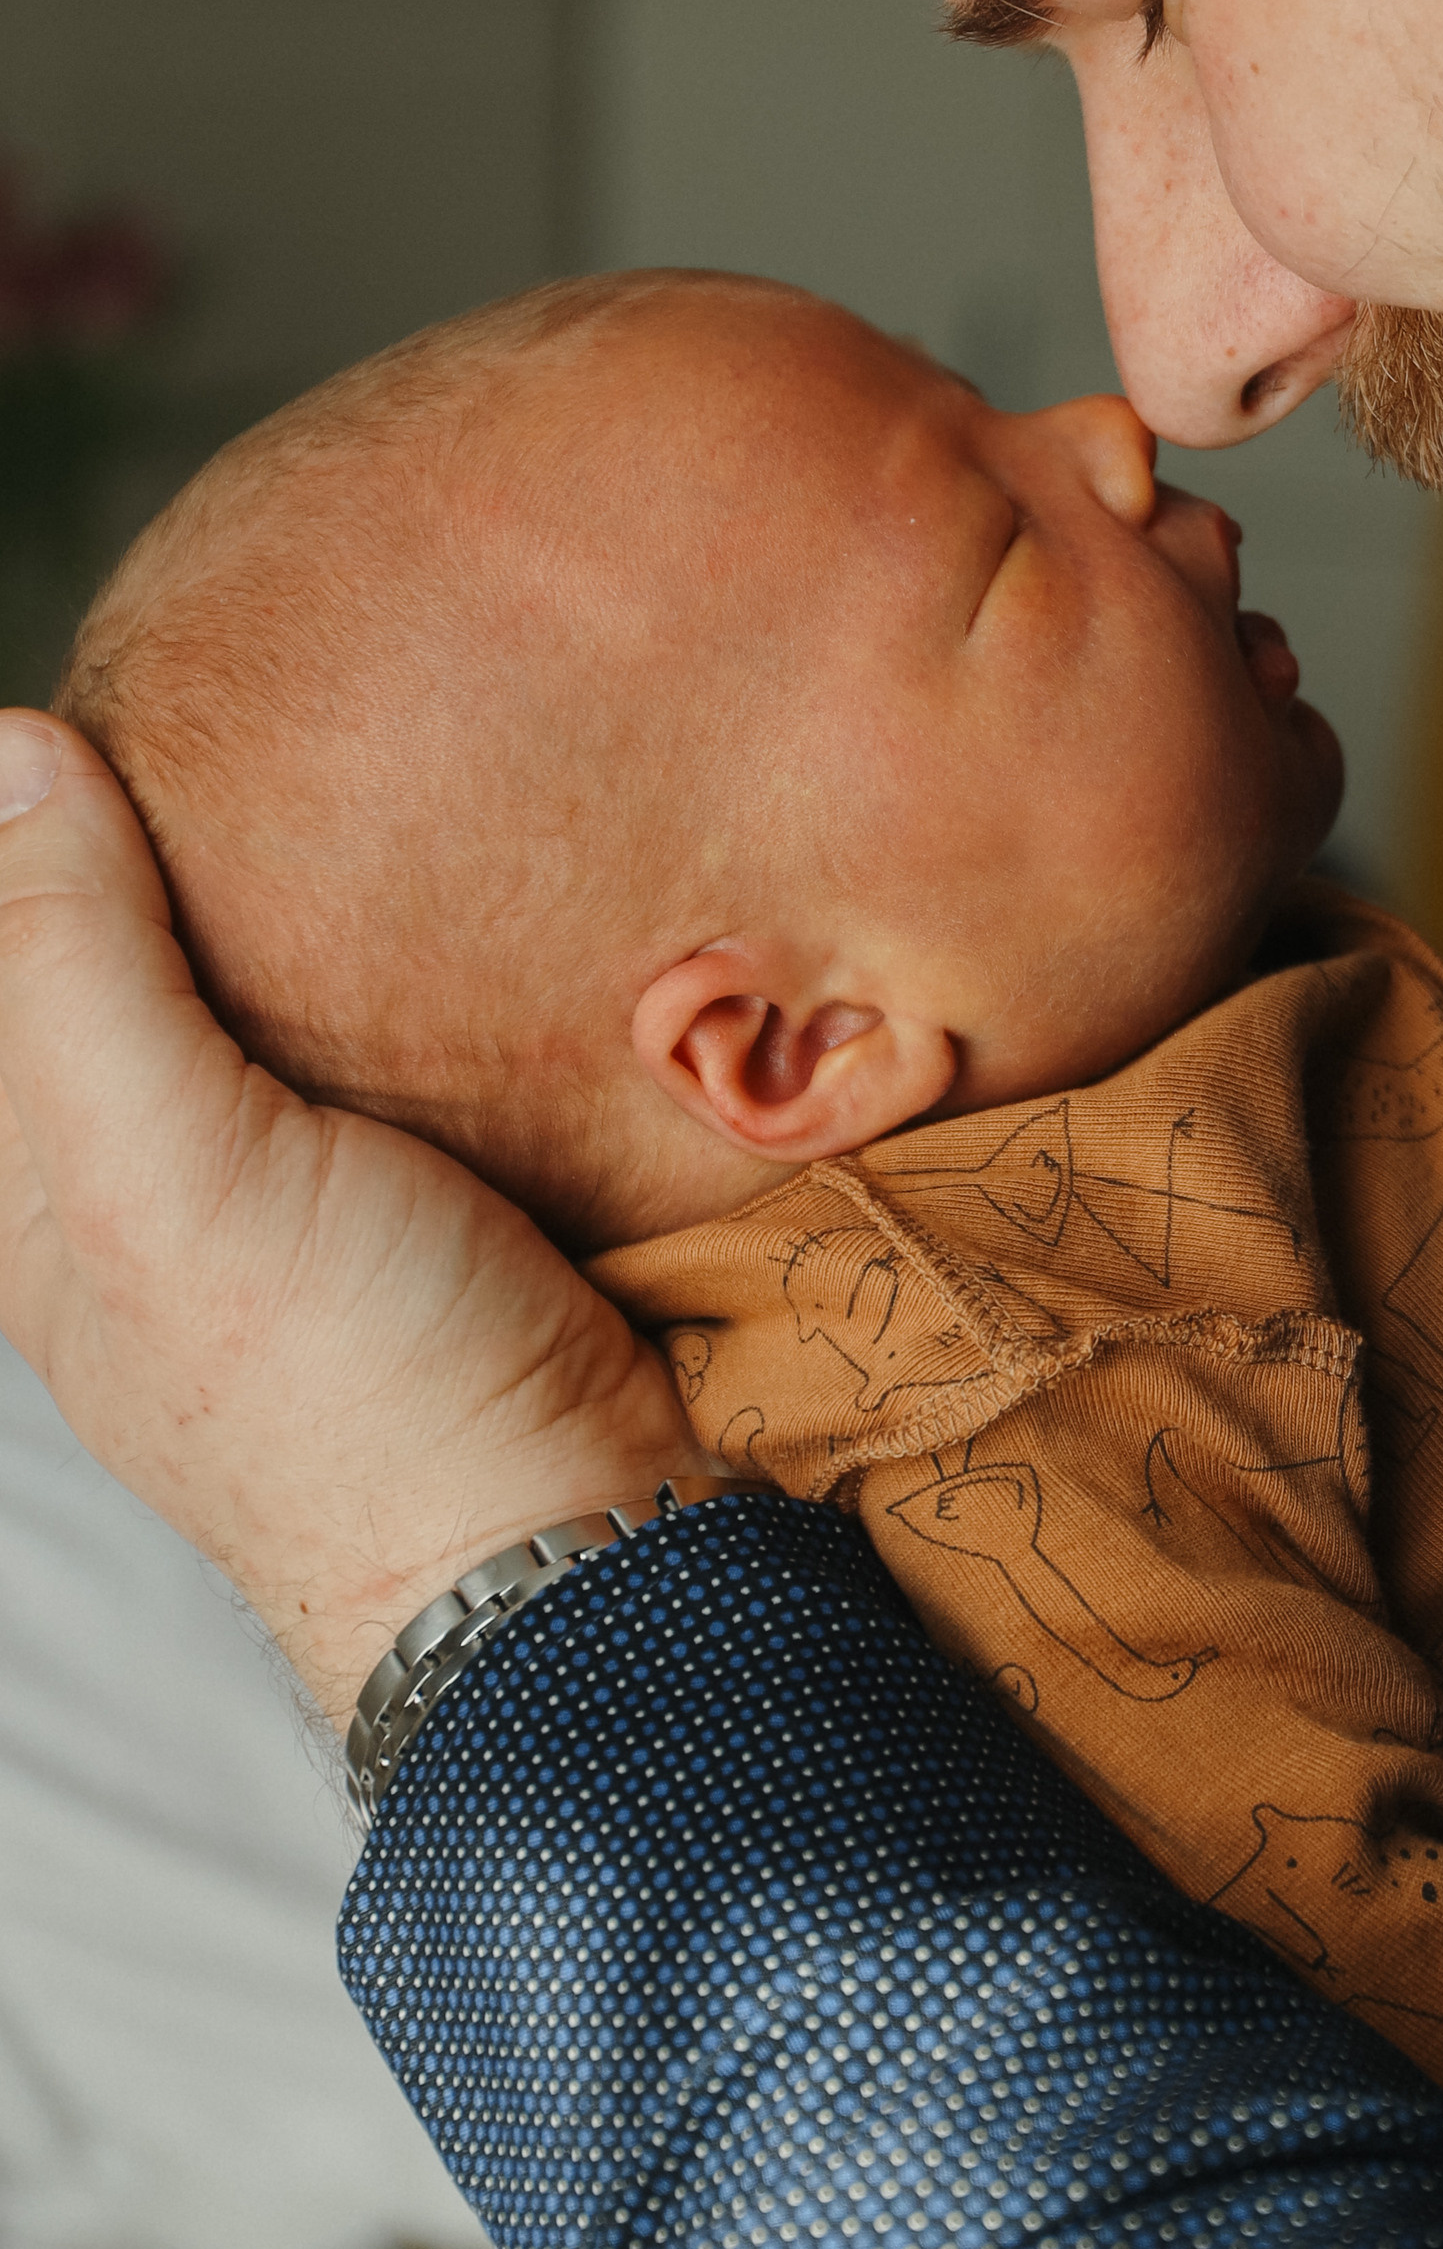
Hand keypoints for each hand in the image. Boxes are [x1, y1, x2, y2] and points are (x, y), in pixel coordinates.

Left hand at [0, 717, 695, 1724]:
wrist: (580, 1538)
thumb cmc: (353, 1391)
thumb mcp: (168, 1165)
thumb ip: (76, 963)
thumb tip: (9, 750)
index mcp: (31, 1189)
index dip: (13, 850)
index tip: (63, 725)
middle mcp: (140, 1184)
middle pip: (89, 971)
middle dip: (114, 850)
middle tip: (189, 709)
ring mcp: (282, 1188)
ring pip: (231, 991)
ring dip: (254, 885)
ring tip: (301, 748)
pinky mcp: (418, 1183)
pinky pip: (367, 1030)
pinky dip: (382, 948)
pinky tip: (424, 876)